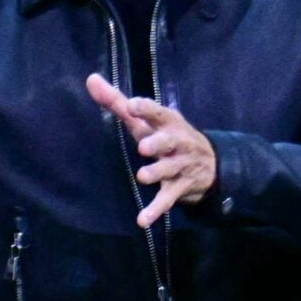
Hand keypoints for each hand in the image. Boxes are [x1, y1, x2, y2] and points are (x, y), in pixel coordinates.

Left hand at [86, 73, 216, 226]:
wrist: (210, 164)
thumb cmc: (166, 135)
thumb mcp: (146, 119)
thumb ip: (117, 101)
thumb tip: (90, 79)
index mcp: (167, 122)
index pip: (157, 113)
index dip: (145, 109)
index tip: (131, 105)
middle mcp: (176, 143)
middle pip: (167, 142)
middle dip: (157, 143)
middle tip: (144, 147)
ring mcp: (178, 167)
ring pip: (168, 170)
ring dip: (156, 173)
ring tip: (142, 176)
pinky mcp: (178, 189)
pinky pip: (166, 200)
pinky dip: (155, 211)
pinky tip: (142, 220)